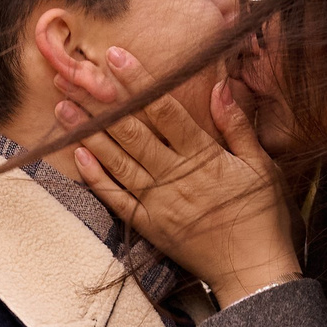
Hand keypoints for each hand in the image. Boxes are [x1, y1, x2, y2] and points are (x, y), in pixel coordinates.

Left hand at [58, 47, 300, 307]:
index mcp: (204, 157)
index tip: (115, 56)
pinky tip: (78, 152)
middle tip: (72, 75)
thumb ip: (237, 126)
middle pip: (131, 131)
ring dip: (89, 132)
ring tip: (63, 106)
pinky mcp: (149, 226)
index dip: (139, 82)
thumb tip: (220, 86)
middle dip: (100, 101)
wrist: (253, 271)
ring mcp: (158, 203)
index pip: (165, 110)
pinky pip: (116, 198)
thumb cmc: (263, 216)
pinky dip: (97, 176)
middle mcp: (175, 177)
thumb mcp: (261, 166)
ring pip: (117, 160)